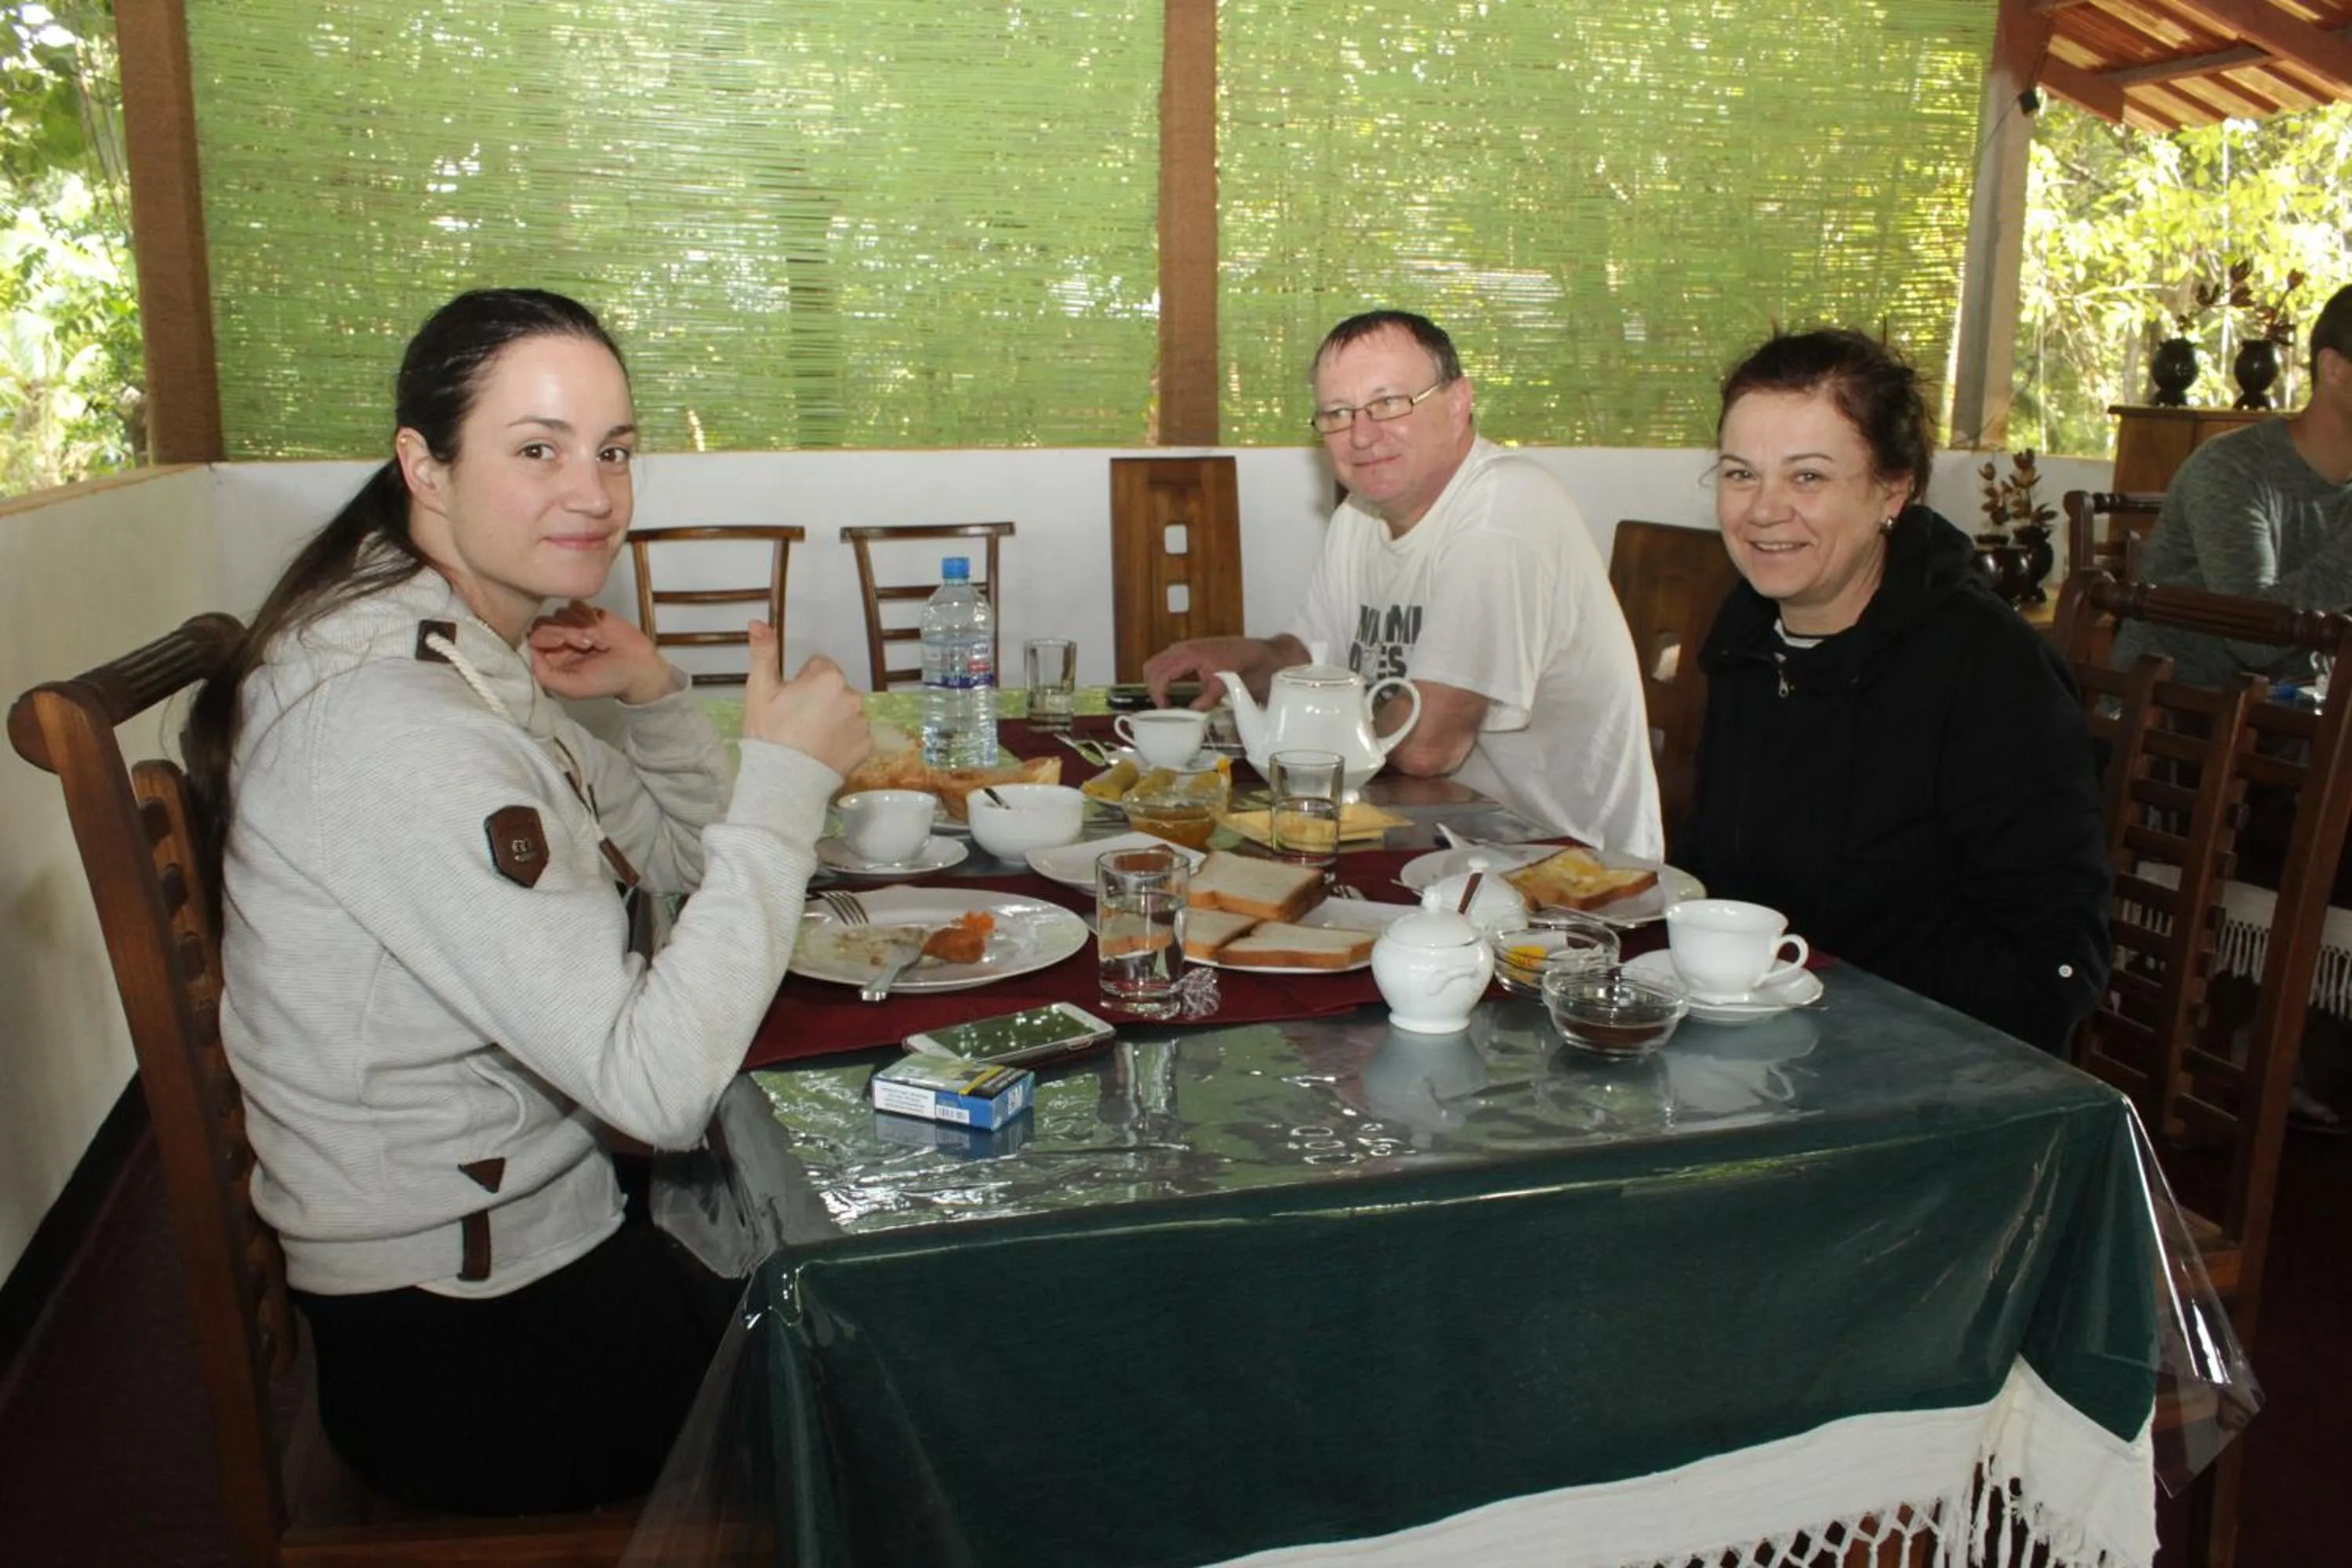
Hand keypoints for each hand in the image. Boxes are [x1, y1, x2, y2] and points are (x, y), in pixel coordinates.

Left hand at [528, 602, 672, 704]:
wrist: (639, 667)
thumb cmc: (605, 680)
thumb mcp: (571, 687)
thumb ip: (545, 674)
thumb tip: (530, 649)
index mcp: (550, 660)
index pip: (532, 639)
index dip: (544, 638)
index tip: (561, 644)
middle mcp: (557, 641)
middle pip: (543, 623)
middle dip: (564, 631)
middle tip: (586, 643)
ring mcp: (572, 625)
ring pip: (560, 612)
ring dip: (579, 625)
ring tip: (597, 640)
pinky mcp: (588, 613)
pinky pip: (575, 604)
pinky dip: (586, 614)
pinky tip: (600, 626)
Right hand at [742, 628, 870, 778]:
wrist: (783, 782)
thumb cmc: (769, 734)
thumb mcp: (760, 691)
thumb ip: (763, 653)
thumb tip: (758, 622)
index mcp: (828, 678)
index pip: (818, 667)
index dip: (801, 682)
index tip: (790, 702)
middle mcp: (853, 696)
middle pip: (834, 688)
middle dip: (819, 699)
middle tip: (797, 722)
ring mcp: (863, 722)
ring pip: (845, 710)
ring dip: (833, 718)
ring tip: (810, 738)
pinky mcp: (867, 745)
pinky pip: (855, 733)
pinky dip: (843, 739)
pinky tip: (824, 750)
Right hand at [1143, 634, 1299, 707]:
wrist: (1257, 653)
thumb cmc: (1241, 665)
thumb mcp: (1223, 686)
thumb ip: (1205, 700)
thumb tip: (1191, 714)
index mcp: (1188, 655)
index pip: (1161, 675)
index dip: (1158, 694)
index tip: (1165, 709)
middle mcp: (1181, 648)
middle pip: (1152, 668)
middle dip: (1153, 688)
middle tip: (1163, 706)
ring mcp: (1184, 647)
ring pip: (1156, 663)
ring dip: (1156, 681)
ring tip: (1166, 699)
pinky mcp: (1188, 650)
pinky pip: (1166, 661)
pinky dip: (1163, 675)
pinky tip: (1173, 689)